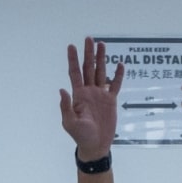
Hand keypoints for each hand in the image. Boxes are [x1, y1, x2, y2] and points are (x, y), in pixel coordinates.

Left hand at [60, 37, 123, 160]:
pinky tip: (120, 64)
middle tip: (89, 38)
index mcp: (78, 95)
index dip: (73, 60)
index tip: (71, 46)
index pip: (74, 73)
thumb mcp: (70, 122)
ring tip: (102, 44)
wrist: (95, 144)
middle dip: (88, 53)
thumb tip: (62, 89)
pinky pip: (115, 85)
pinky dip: (117, 75)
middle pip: (88, 68)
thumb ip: (66, 106)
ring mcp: (100, 94)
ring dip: (101, 58)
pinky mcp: (111, 100)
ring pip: (101, 72)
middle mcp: (88, 91)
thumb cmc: (81, 135)